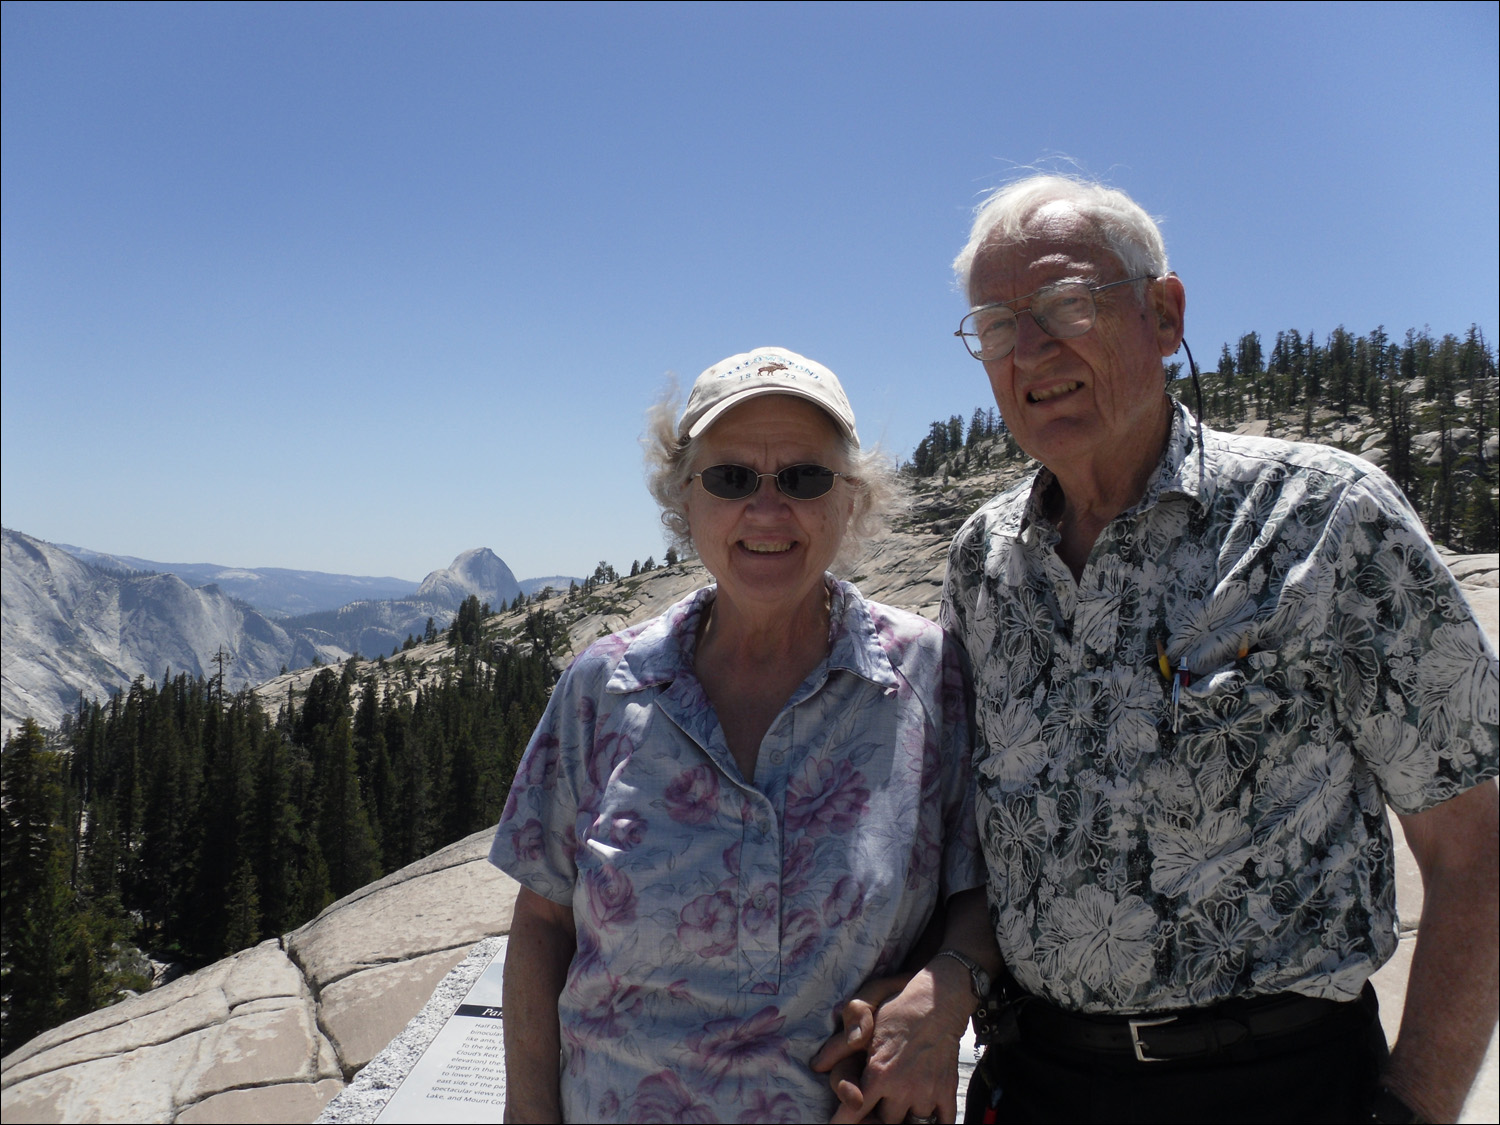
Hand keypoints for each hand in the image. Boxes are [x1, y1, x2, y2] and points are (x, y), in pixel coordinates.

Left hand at [813, 961, 973, 1123]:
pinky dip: (935, 1123)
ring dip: (905, 1120)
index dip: (844, 1122)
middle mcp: (902, 1087)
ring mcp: (927, 1092)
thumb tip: (817, 1065)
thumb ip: (839, 1046)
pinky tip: (924, 1116)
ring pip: (913, 1124)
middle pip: (885, 1122)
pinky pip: (944, 1122)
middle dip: (876, 1120)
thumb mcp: (864, 1023)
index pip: (855, 1112)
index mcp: (879, 1072)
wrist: (937, 1001)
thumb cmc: (898, 1010)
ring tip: (898, 1111)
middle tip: (873, 1113)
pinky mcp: (947, 1091)